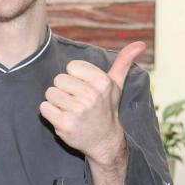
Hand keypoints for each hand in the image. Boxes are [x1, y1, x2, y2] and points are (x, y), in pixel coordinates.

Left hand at [39, 42, 145, 162]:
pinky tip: (64, 118)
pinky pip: (44, 107)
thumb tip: (140, 43)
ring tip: (70, 109)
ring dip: (56, 101)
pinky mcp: (64, 125)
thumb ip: (124, 62)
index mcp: (102, 83)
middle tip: (77, 101)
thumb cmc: (107, 108)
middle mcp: (91, 96)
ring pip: (50, 93)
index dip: (75, 77)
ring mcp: (77, 112)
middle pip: (59, 79)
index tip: (85, 88)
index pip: (71, 66)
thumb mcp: (117, 85)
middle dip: (64, 89)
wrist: (104, 141)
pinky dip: (50, 112)